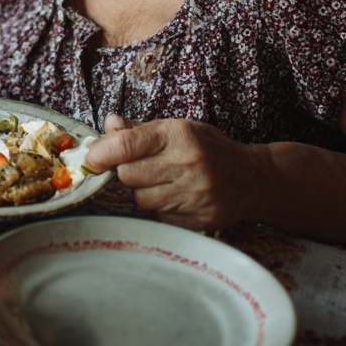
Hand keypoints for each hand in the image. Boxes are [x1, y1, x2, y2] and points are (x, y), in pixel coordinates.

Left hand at [85, 114, 264, 231]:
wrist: (253, 179)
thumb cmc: (209, 148)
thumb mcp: (178, 128)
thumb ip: (139, 129)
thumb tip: (109, 125)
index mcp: (179, 136)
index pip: (126, 145)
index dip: (102, 152)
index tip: (93, 157)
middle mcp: (187, 165)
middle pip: (128, 176)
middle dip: (125, 171)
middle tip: (138, 166)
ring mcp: (194, 196)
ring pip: (141, 198)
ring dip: (142, 190)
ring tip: (161, 180)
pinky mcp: (198, 220)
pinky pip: (159, 216)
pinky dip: (159, 206)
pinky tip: (175, 195)